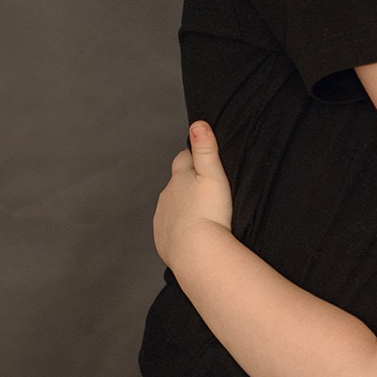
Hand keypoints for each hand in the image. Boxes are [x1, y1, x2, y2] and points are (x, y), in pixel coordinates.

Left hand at [153, 121, 234, 267]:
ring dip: (183, 206)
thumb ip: (206, 148)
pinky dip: (179, 227)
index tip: (203, 159)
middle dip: (187, 182)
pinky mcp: (162, 238)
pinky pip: (170, 228)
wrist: (197, 253)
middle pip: (176, 182)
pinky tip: (193, 234)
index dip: (193, 156)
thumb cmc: (210, 213)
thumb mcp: (214, 175)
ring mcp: (162, 217)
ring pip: (171, 205)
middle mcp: (166, 195)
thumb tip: (198, 123)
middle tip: (206, 189)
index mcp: (179, 178)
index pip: (183, 157)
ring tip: (202, 213)